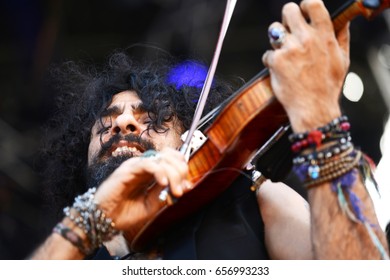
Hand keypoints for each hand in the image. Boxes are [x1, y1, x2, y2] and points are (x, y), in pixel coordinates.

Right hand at [93, 147, 190, 239]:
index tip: (187, 187)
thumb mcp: (152, 205)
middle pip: (171, 157)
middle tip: (180, 190)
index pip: (173, 160)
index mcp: (152, 172)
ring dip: (173, 174)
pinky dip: (159, 172)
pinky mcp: (128, 169)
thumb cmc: (125, 212)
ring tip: (175, 191)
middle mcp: (145, 166)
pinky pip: (148, 163)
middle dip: (181, 172)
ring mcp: (136, 166)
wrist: (104, 220)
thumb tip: (183, 186)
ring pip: (162, 159)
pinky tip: (163, 184)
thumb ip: (165, 194)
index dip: (183, 170)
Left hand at [262, 0, 349, 132]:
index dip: (305, 5)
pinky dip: (271, 61)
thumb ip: (341, 38)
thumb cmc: (327, 87)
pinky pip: (267, 54)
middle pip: (288, 10)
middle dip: (287, 18)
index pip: (313, 5)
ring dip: (276, 39)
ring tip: (284, 52)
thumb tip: (343, 23)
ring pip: (274, 29)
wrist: (313, 108)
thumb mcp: (343, 60)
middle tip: (288, 30)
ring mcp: (289, 49)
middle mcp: (306, 39)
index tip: (303, 12)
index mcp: (324, 36)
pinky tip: (280, 70)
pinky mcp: (276, 61)